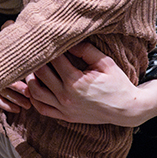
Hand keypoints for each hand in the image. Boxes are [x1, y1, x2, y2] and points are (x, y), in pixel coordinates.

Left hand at [20, 42, 156, 126]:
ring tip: (34, 68)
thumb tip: (67, 40)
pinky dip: (34, 97)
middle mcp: (66, 96)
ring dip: (31, 79)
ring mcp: (63, 108)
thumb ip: (85, 50)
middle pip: (40, 74)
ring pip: (35, 92)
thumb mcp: (105, 62)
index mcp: (75, 81)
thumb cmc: (117, 83)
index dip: (49, 49)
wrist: (126, 109)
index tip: (47, 41)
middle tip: (36, 52)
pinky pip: (41, 108)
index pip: (53, 60)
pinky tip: (35, 87)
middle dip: (37, 61)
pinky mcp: (64, 117)